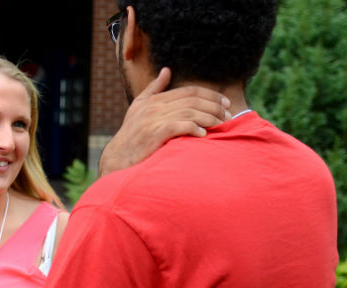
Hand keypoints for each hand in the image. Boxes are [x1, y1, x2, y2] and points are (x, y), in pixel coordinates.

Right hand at [99, 67, 230, 175]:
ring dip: (209, 118)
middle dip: (214, 106)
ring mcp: (154, 120)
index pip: (189, 91)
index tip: (225, 103)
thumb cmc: (131, 135)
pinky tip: (203, 134)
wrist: (118, 157)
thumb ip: (154, 89)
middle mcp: (155, 107)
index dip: (210, 95)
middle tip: (228, 115)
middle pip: (193, 100)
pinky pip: (180, 127)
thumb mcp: (139, 107)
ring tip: (221, 125)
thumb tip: (166, 70)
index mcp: (155, 99)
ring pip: (190, 113)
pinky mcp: (154, 134)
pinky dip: (194, 128)